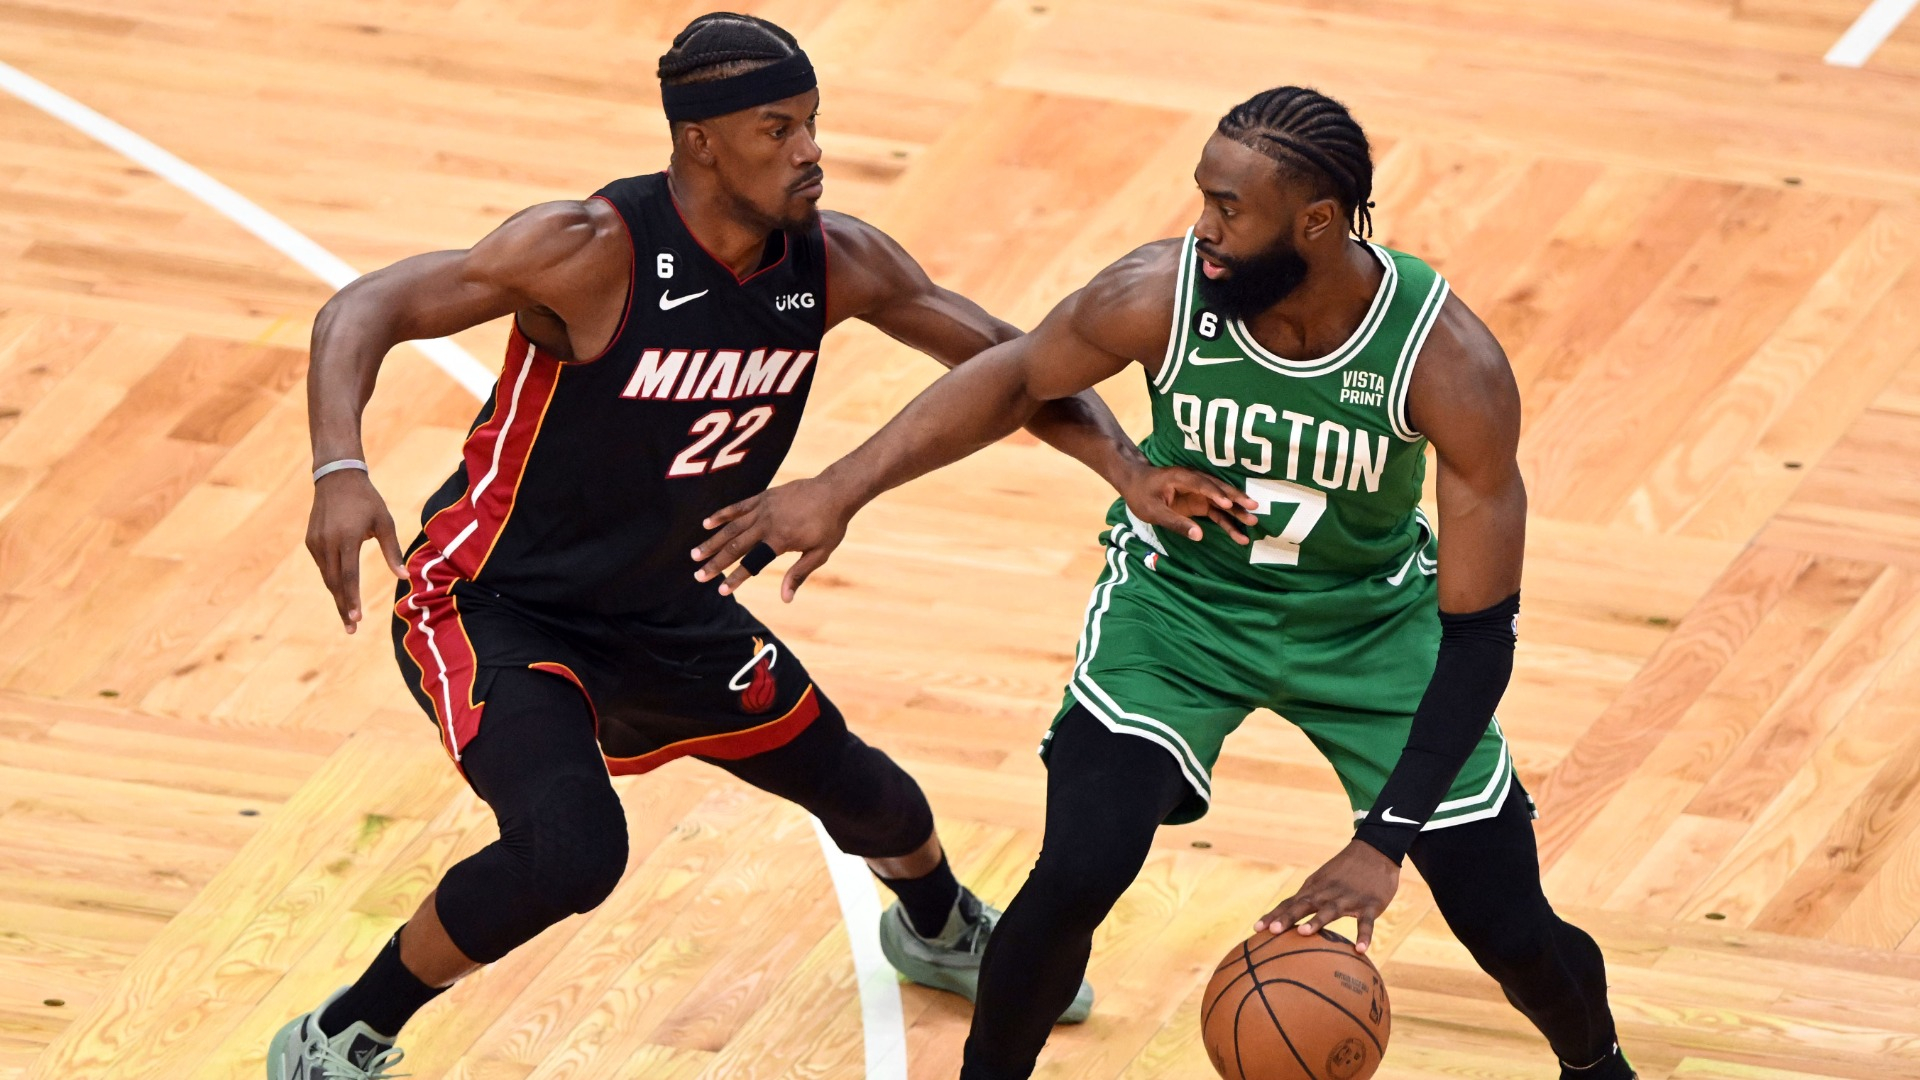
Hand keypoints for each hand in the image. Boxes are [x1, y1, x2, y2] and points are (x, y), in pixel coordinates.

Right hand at [305, 469, 405, 633]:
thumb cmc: (367, 501)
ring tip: (347, 615)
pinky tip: (341, 588)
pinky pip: (323, 565)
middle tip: (351, 629)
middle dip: (343, 606)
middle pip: (335, 582)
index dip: (352, 599)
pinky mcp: (311, 541)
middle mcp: (328, 542)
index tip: (356, 619)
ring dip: (337, 595)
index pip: (349, 576)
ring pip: (327, 576)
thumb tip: (404, 577)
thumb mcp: (385, 523)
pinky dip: (332, 578)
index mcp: (347, 538)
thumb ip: (392, 551)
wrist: (337, 478)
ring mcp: (316, 542)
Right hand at [692, 475, 856, 601]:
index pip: (752, 564)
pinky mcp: (763, 497)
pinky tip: (707, 522)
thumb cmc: (830, 525)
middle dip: (715, 562)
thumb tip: (785, 599)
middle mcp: (766, 524)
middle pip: (735, 546)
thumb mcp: (819, 553)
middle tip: (698, 575)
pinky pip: (738, 506)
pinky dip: (722, 515)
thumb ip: (798, 574)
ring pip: (731, 527)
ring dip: (712, 541)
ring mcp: (763, 509)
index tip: (721, 591)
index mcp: (779, 541)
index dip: (736, 579)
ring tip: (695, 553)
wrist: (835, 492)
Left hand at [1113, 462, 1258, 543]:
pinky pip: (1218, 512)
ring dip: (1237, 511)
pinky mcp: (1201, 502)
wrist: (1136, 483)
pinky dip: (1228, 521)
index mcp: (1181, 478)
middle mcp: (1195, 482)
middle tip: (1253, 508)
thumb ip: (1176, 523)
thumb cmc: (1142, 495)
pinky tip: (1240, 533)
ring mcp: (1200, 492)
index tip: (1228, 503)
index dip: (1215, 493)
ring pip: (1222, 501)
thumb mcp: (1153, 512)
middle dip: (1236, 499)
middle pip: (1219, 490)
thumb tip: (1199, 536)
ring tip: (1253, 522)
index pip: (1202, 484)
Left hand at [1254, 839, 1399, 952]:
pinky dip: (1364, 935)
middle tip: (1271, 931)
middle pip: (1303, 906)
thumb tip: (1287, 923)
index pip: (1289, 904)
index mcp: (1314, 889)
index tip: (1255, 929)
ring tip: (1304, 934)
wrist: (1375, 851)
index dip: (1273, 916)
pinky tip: (1361, 950)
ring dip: (1317, 922)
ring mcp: (1348, 898)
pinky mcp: (1369, 905)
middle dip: (1286, 918)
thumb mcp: (1323, 882)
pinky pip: (1366, 922)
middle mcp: (1326, 893)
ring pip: (1330, 910)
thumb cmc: (1345, 872)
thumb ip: (1308, 901)